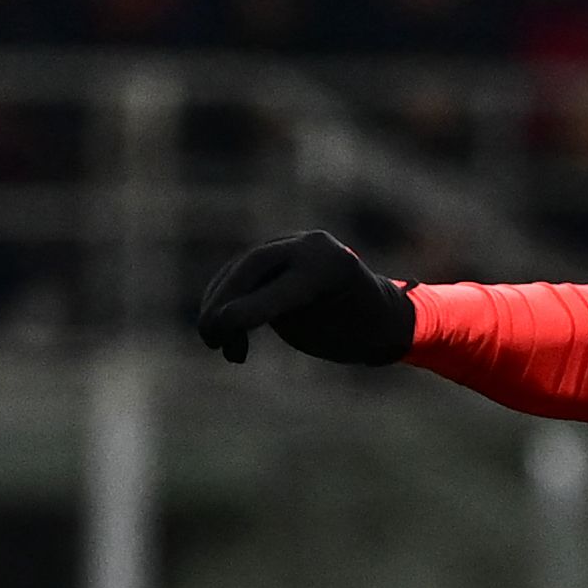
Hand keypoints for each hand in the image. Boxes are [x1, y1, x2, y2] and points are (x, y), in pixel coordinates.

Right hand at [195, 230, 416, 365]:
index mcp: (333, 267)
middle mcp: (311, 246)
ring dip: (219, 304)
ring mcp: (293, 243)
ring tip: (216, 344)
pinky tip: (225, 334)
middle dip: (224, 301)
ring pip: (242, 269)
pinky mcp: (277, 251)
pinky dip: (228, 299)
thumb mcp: (329, 336)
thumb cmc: (357, 333)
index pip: (283, 287)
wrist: (379, 313)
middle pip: (253, 267)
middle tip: (208, 337)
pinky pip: (243, 271)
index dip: (249, 309)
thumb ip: (286, 320)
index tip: (221, 330)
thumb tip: (229, 314)